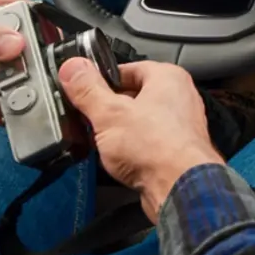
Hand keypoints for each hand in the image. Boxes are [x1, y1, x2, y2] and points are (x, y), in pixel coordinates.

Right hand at [59, 57, 224, 221]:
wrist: (180, 187)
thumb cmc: (157, 147)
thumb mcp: (109, 114)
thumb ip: (88, 90)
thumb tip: (73, 68)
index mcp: (168, 78)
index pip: (129, 68)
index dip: (103, 80)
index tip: (83, 90)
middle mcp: (179, 97)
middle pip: (134, 95)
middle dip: (109, 109)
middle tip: (88, 119)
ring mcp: (180, 124)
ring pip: (140, 121)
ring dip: (119, 131)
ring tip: (101, 142)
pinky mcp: (176, 150)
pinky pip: (147, 142)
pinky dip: (131, 148)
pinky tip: (118, 160)